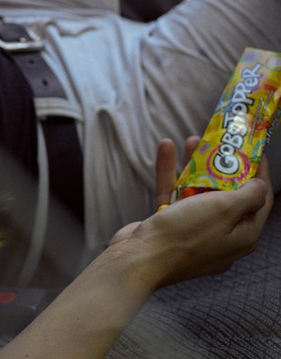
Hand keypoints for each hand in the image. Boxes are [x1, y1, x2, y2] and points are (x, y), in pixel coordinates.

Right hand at [109, 138, 272, 288]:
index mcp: (242, 235)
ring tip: (191, 141)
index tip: (255, 151)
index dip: (260, 174)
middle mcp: (221, 235)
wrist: (140, 258)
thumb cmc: (185, 235)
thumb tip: (260, 185)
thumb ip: (248, 195)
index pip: (260, 201)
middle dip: (223, 166)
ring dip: (194, 166)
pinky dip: (171, 174)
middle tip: (219, 144)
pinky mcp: (169, 226)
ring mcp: (193, 232)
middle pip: (227, 195)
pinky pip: (174, 195)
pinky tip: (166, 150)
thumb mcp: (224, 210)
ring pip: (198, 193)